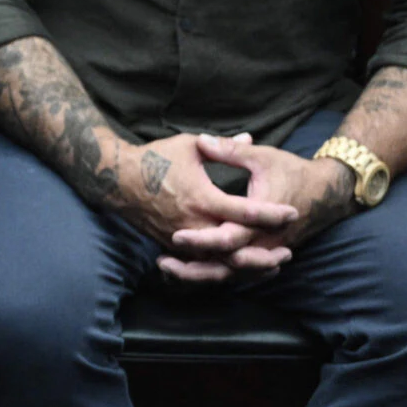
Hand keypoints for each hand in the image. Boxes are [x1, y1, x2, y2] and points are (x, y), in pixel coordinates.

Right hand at [106, 132, 300, 285]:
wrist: (115, 179)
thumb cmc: (153, 158)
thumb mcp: (188, 145)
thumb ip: (222, 146)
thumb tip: (249, 137)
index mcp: (202, 198)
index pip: (245, 211)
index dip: (271, 213)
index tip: (291, 212)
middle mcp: (193, 224)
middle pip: (237, 248)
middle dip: (264, 253)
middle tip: (289, 250)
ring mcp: (182, 239)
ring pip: (220, 264)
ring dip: (247, 267)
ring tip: (272, 266)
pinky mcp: (172, 246)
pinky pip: (203, 265)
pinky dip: (224, 269)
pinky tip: (242, 268)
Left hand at [175, 134, 355, 261]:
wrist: (328, 193)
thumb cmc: (293, 171)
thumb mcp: (263, 157)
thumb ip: (231, 151)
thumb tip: (202, 140)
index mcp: (261, 218)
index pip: (228, 237)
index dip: (202, 239)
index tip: (175, 235)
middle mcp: (264, 241)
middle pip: (225, 264)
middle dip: (194, 266)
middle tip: (163, 261)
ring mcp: (265, 252)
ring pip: (230, 274)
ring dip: (200, 276)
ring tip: (168, 270)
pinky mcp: (264, 255)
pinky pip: (238, 273)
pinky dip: (215, 275)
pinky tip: (190, 273)